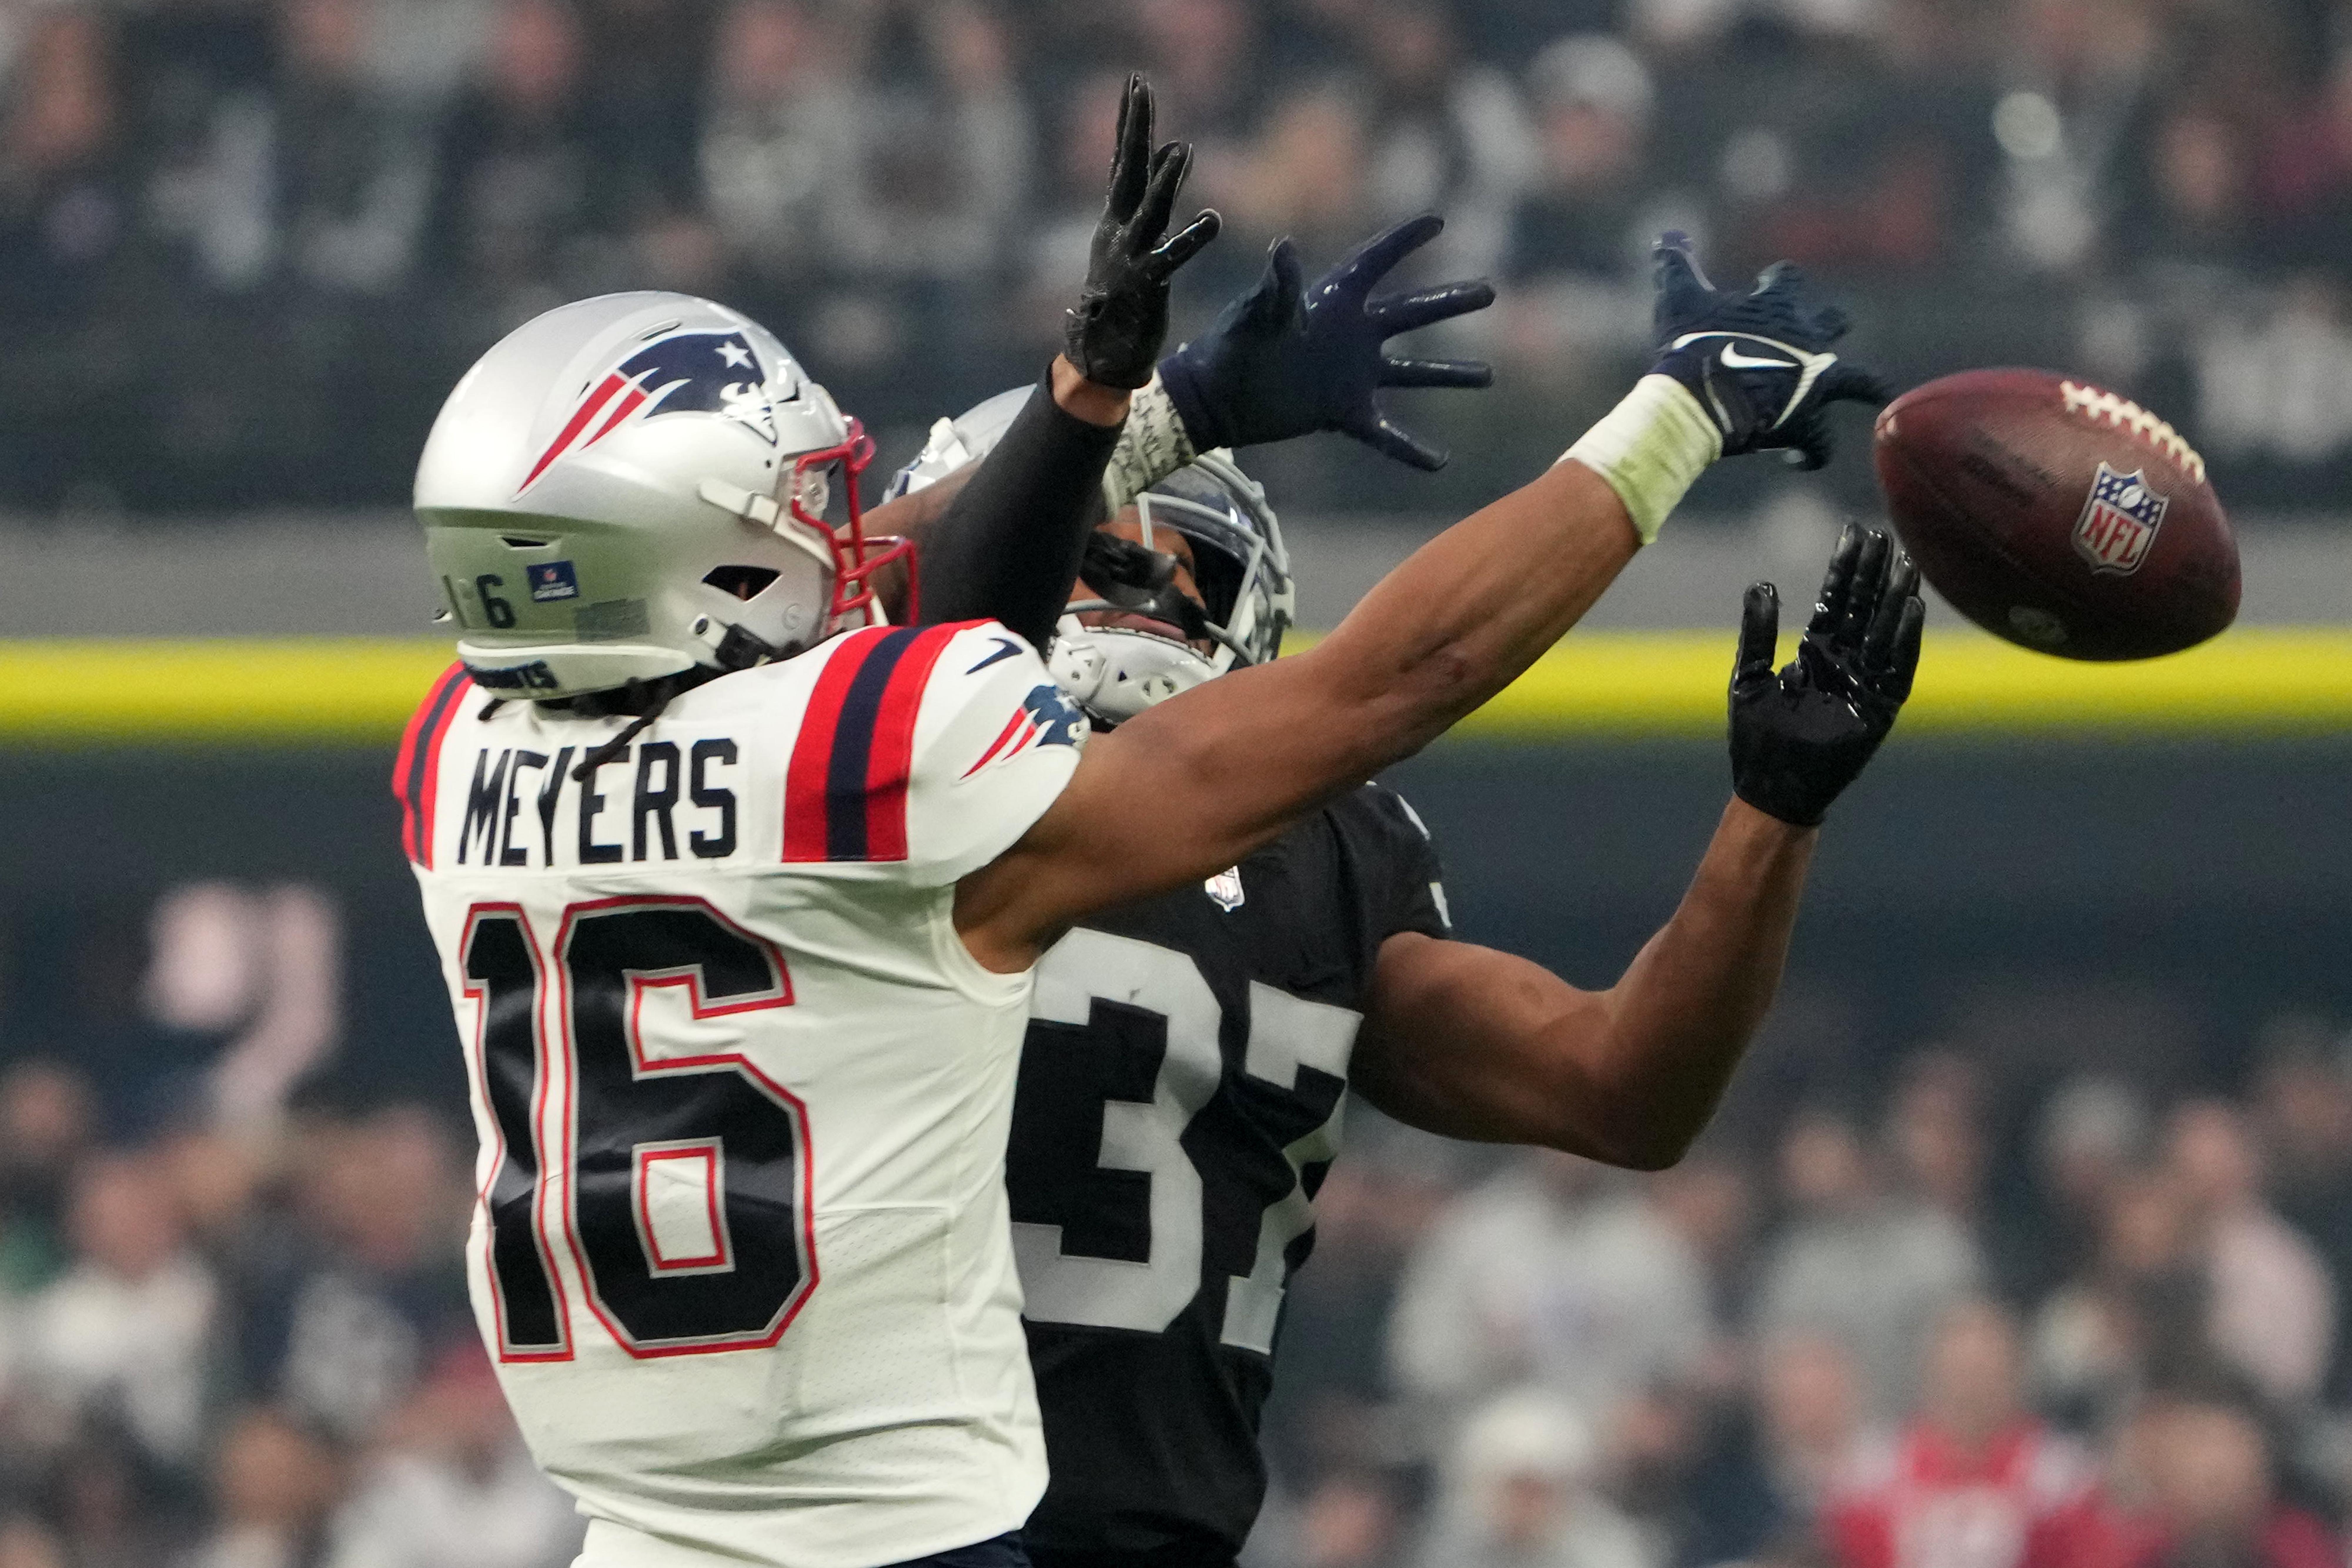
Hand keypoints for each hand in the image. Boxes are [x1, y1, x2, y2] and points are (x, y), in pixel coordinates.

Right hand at [1064, 75, 1220, 389]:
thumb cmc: (1122, 295)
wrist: (1100, 354)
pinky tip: (1213, 220)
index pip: (1125, 161)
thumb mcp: (1140, 236)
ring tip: (1183, 148)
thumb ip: (1158, 192)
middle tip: (1140, 87)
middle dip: (1135, 129)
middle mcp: (1119, 231)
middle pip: (1130, 171)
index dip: (1131, 123)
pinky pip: (1171, 259)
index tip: (1136, 84)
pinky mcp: (1146, 286)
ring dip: (1166, 182)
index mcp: (1116, 219)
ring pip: (1150, 211)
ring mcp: (1130, 257)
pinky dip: (1192, 239)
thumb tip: (1177, 149)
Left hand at [1158, 214, 1493, 468]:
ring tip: (1488, 375)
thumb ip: (1277, 287)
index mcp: (1333, 301)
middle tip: (1488, 291)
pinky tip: (1439, 463)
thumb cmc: (1231, 346)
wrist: (1216, 397)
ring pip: (1412, 372)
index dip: (1404, 240)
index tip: (1437, 221)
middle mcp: (1351, 335)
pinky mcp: (1343, 412)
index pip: (1375, 262)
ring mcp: (1352, 375)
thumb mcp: (1256, 314)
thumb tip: (1284, 248)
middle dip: (1449, 303)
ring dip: (1449, 374)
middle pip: (1411, 313)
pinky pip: (1385, 434)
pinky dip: (1410, 449)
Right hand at [1649, 232, 1887, 470]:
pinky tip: (1798, 458)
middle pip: (1832, 321)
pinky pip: (1819, 443)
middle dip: (1827, 325)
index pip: (1787, 278)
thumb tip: (1667, 232)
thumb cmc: (1690, 344)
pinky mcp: (1807, 423)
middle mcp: (1808, 339)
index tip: (1766, 282)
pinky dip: (1810, 452)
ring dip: (1866, 386)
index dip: (1777, 279)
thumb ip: (1677, 264)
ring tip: (1874, 393)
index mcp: (1778, 305)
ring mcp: (1814, 382)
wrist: (1700, 397)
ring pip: (1858, 381)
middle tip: (1822, 331)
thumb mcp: (1679, 298)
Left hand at [1729, 525, 1922, 826]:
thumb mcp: (1748, 677)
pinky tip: (1912, 609)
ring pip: (1883, 631)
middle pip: (1863, 608)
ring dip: (1894, 599)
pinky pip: (1897, 669)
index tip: (1854, 532)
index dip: (1844, 567)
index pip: (1834, 600)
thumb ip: (1757, 632)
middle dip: (1872, 573)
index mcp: (1815, 653)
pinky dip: (1904, 640)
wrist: (1770, 787)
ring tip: (1906, 563)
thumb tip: (1761, 583)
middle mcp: (1844, 662)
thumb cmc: (1756, 738)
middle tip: (1883, 534)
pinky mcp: (1879, 709)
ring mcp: (1864, 684)